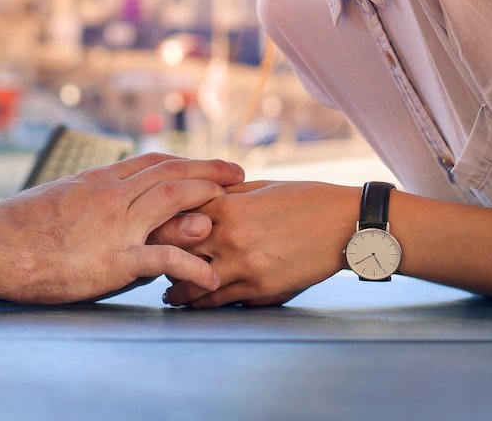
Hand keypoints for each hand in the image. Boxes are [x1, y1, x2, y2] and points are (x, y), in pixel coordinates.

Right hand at [0, 153, 243, 303]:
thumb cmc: (17, 228)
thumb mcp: (58, 201)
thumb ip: (89, 202)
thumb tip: (106, 206)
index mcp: (98, 181)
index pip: (151, 162)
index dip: (185, 160)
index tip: (207, 163)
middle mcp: (112, 196)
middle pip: (171, 173)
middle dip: (209, 171)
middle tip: (238, 174)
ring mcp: (115, 226)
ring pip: (172, 200)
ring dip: (208, 200)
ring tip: (236, 208)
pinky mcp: (113, 260)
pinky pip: (163, 258)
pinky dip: (192, 265)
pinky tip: (211, 276)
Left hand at [163, 180, 356, 308]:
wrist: (343, 224)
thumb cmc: (305, 199)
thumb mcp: (262, 187)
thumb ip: (227, 193)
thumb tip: (199, 194)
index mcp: (229, 205)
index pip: (178, 215)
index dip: (159, 225)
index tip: (148, 230)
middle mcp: (230, 236)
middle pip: (177, 250)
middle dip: (161, 256)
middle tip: (150, 263)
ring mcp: (244, 265)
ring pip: (194, 282)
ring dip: (176, 289)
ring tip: (167, 293)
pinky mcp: (260, 288)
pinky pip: (220, 300)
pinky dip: (201, 304)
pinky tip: (192, 304)